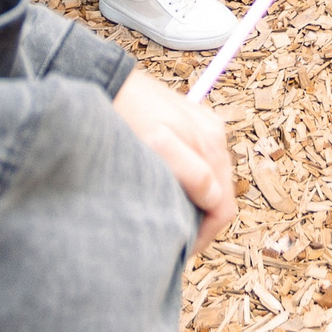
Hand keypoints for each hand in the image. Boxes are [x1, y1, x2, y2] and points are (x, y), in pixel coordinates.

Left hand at [112, 68, 235, 254]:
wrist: (107, 81)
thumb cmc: (127, 115)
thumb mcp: (157, 147)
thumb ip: (192, 173)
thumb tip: (215, 200)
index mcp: (211, 144)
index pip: (224, 206)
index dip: (206, 234)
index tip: (182, 250)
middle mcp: (215, 136)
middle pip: (222, 194)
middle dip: (203, 218)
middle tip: (174, 236)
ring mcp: (206, 128)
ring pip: (213, 180)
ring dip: (198, 200)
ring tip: (170, 212)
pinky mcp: (193, 123)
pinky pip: (203, 162)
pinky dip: (192, 181)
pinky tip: (171, 186)